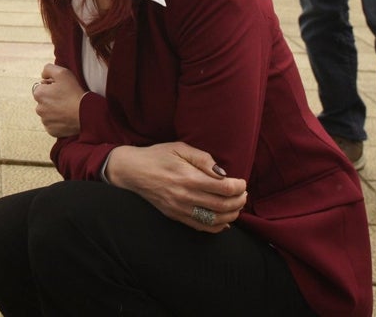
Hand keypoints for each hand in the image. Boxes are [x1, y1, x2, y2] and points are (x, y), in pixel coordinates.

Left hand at [33, 63, 83, 136]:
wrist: (85, 113)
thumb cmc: (74, 92)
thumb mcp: (62, 73)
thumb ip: (48, 69)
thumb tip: (43, 75)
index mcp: (38, 94)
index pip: (41, 88)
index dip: (52, 87)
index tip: (62, 89)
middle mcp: (38, 109)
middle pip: (44, 101)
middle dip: (52, 99)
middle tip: (66, 98)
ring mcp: (45, 121)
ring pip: (48, 113)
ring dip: (55, 111)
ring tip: (68, 108)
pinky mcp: (51, 131)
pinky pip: (53, 124)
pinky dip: (58, 121)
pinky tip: (67, 117)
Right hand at [106, 142, 247, 233]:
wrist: (132, 171)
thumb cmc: (157, 156)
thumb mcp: (180, 148)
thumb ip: (203, 159)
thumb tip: (223, 173)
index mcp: (189, 178)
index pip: (224, 188)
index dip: (239, 187)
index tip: (242, 182)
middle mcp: (186, 196)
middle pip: (223, 206)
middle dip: (239, 200)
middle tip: (243, 193)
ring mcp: (180, 209)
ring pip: (215, 220)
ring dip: (232, 214)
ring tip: (236, 205)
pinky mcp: (175, 216)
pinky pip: (202, 227)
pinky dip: (218, 227)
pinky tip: (224, 219)